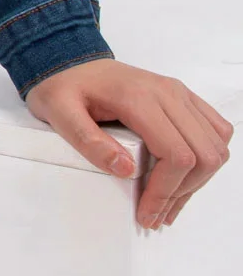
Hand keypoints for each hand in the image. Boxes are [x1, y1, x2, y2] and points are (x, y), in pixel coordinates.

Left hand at [25, 58, 232, 227]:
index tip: (147, 213)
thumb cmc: (64, 87)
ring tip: (168, 203)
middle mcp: (168, 93)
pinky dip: (207, 160)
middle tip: (156, 214)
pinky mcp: (184, 98)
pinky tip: (183, 179)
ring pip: (215, 146)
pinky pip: (215, 131)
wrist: (70, 61)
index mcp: (139, 98)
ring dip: (198, 181)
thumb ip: (88, 141)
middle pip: (203, 154)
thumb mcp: (59, 113)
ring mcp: (180, 94)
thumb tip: (125, 169)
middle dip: (183, 193)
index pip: (177, 154)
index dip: (166, 191)